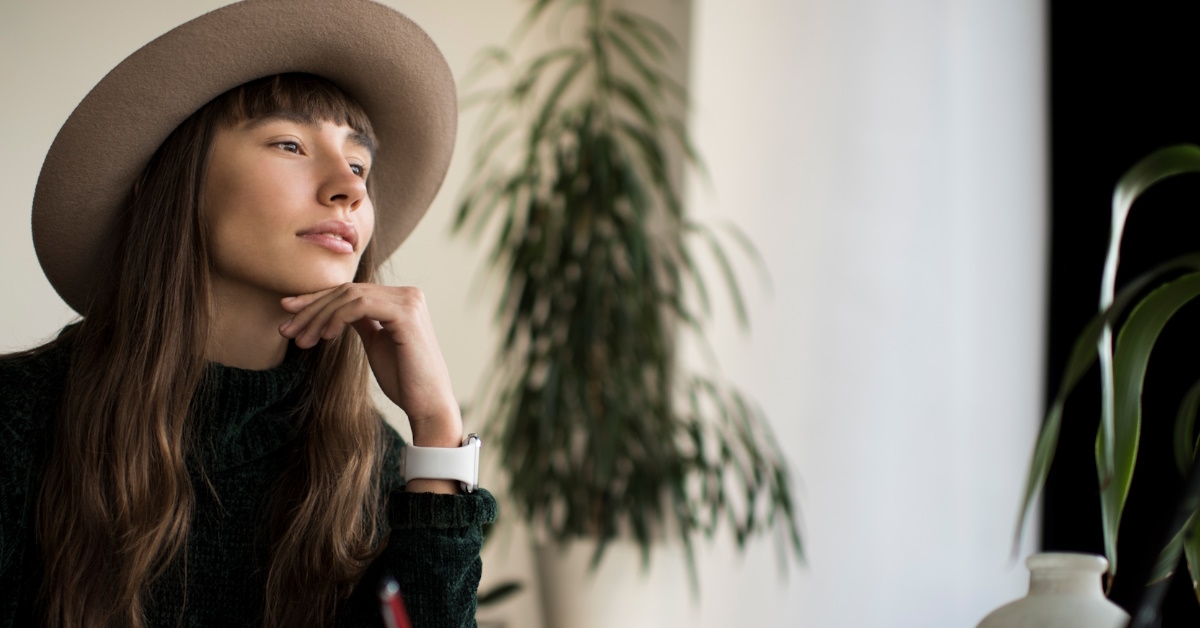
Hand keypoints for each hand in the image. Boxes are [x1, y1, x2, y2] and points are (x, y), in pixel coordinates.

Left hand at [278, 284, 463, 449]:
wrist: (427, 404)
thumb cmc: (404, 379)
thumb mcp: (376, 343)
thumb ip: (361, 321)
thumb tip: (335, 310)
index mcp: (401, 299)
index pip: (351, 291)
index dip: (317, 300)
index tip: (288, 312)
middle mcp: (408, 294)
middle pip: (347, 290)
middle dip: (311, 308)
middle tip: (285, 329)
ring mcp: (409, 301)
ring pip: (349, 296)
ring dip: (319, 317)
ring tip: (301, 340)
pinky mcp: (406, 313)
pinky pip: (360, 305)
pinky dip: (337, 318)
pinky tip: (325, 336)